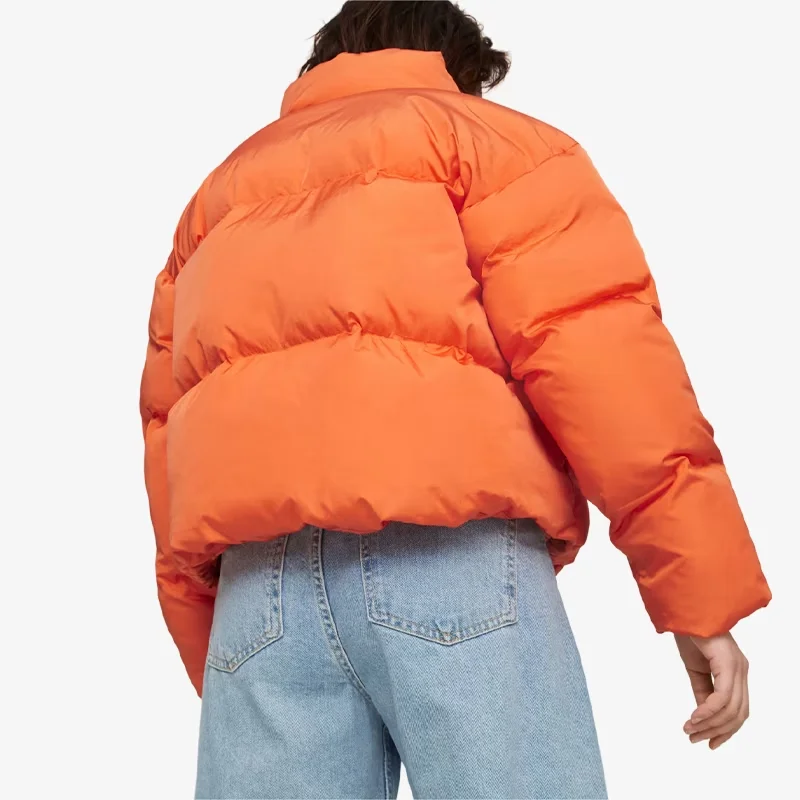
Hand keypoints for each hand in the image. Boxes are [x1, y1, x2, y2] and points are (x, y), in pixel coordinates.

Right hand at [674, 632, 749, 748]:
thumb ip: (702, 691)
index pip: (739, 711)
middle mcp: (741, 671)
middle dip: (716, 731)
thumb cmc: (690, 633)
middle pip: (738, 714)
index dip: (726, 730)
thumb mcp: (696, 669)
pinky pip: (722, 696)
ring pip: (731, 709)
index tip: (707, 742)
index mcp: (736, 672)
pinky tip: (694, 717)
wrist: (684, 609)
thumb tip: (703, 717)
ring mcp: (737, 667)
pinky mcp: (728, 663)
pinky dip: (708, 711)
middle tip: (694, 739)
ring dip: (709, 724)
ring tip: (690, 729)